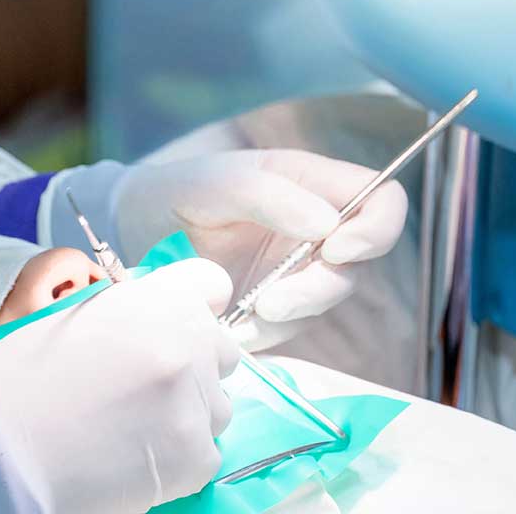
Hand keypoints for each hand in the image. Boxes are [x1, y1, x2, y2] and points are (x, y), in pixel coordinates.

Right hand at [0, 259, 238, 513]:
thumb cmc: (27, 377)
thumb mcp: (83, 314)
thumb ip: (138, 308)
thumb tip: (172, 315)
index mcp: (158, 300)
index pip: (212, 285)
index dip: (195, 305)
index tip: (178, 324)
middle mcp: (186, 344)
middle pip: (220, 349)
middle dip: (192, 364)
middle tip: (143, 386)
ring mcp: (194, 402)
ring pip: (218, 405)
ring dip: (186, 413)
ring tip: (132, 425)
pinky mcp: (194, 456)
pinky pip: (207, 452)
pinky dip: (178, 458)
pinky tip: (134, 455)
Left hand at [116, 149, 406, 348]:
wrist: (131, 231)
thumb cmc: (178, 190)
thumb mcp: (215, 182)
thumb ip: (269, 196)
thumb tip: (328, 227)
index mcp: (313, 183)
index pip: (383, 200)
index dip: (377, 228)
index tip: (336, 249)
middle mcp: (317, 227)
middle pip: (360, 262)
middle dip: (320, 287)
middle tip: (272, 300)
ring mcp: (298, 268)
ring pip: (326, 300)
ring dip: (291, 313)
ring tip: (245, 313)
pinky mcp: (274, 306)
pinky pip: (289, 329)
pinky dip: (264, 334)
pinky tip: (231, 328)